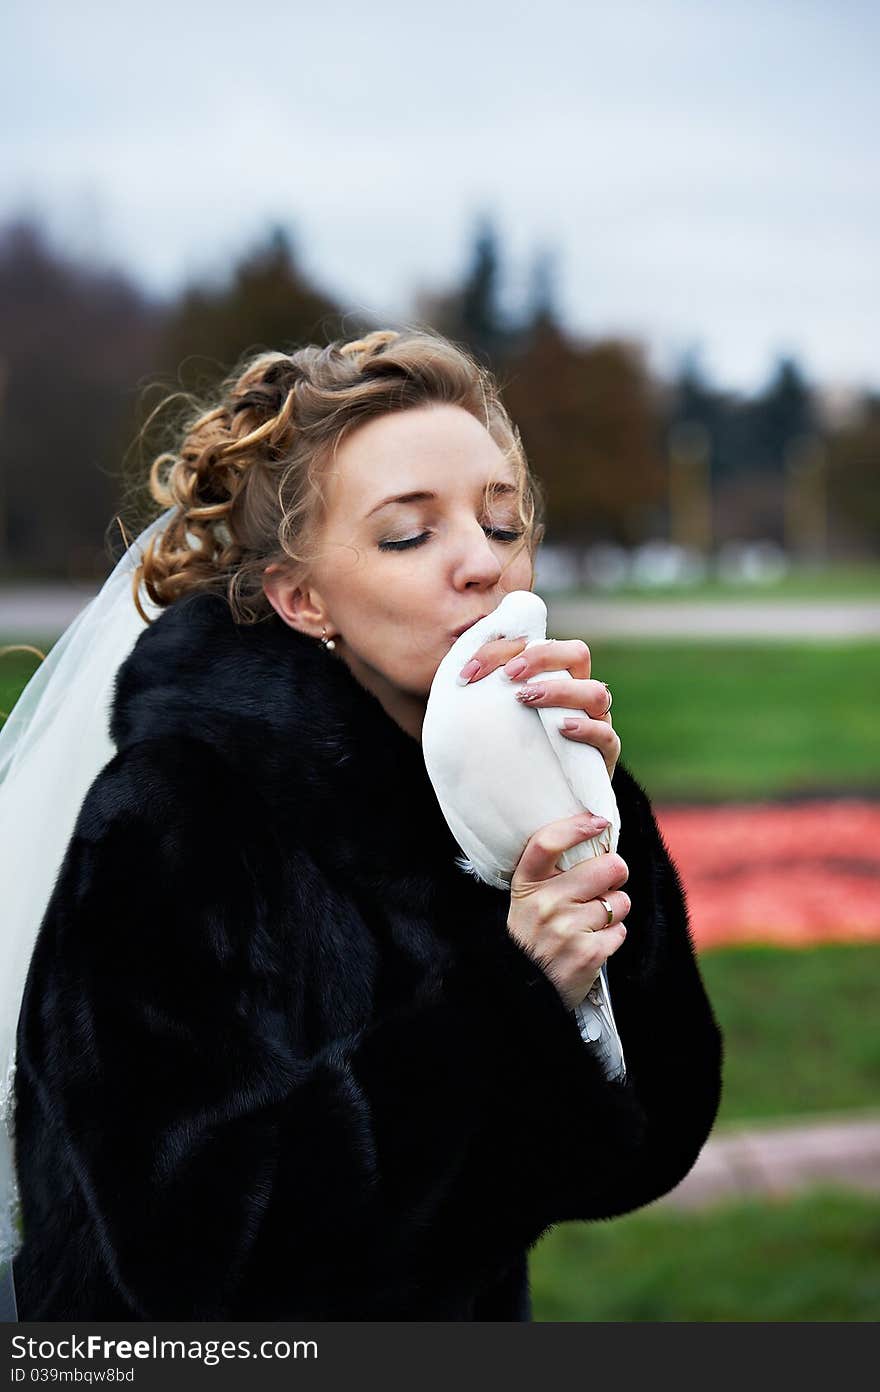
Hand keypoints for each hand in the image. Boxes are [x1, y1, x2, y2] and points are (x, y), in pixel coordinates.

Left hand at [458, 636, 620, 779]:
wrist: (538, 808)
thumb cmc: (512, 756)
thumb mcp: (496, 723)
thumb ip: (487, 697)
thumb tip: (458, 676)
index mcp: (554, 679)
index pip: (539, 644)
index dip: (503, 649)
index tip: (469, 673)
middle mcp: (578, 696)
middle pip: (577, 654)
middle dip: (541, 657)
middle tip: (508, 676)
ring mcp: (595, 724)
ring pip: (595, 692)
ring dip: (560, 690)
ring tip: (527, 698)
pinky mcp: (603, 757)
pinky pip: (607, 737)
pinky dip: (587, 729)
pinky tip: (562, 729)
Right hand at [506, 811, 630, 1007]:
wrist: (525, 991)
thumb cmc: (532, 938)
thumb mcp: (527, 900)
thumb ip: (554, 875)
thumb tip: (598, 845)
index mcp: (527, 885)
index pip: (548, 843)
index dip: (577, 827)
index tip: (598, 822)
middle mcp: (545, 903)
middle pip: (607, 867)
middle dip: (614, 875)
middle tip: (605, 885)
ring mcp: (567, 929)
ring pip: (620, 901)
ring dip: (613, 910)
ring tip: (591, 922)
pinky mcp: (588, 954)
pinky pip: (621, 931)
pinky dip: (612, 937)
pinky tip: (592, 943)